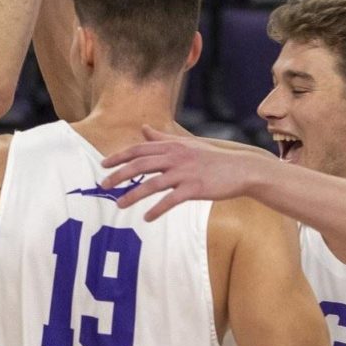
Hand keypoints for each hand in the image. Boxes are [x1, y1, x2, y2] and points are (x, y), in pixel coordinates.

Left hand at [100, 126, 273, 220]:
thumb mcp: (186, 144)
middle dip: (119, 175)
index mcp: (172, 147)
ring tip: (119, 205)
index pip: (139, 150)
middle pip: (140, 165)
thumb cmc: (212, 158)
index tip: (103, 165)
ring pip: (152, 184)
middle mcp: (176, 157)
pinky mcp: (195, 188)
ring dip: (133, 195)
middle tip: (104, 185)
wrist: (241, 169)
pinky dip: (157, 209)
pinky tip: (147, 218)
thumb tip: (143, 128)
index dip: (119, 157)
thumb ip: (162, 139)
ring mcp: (185, 173)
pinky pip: (171, 200)